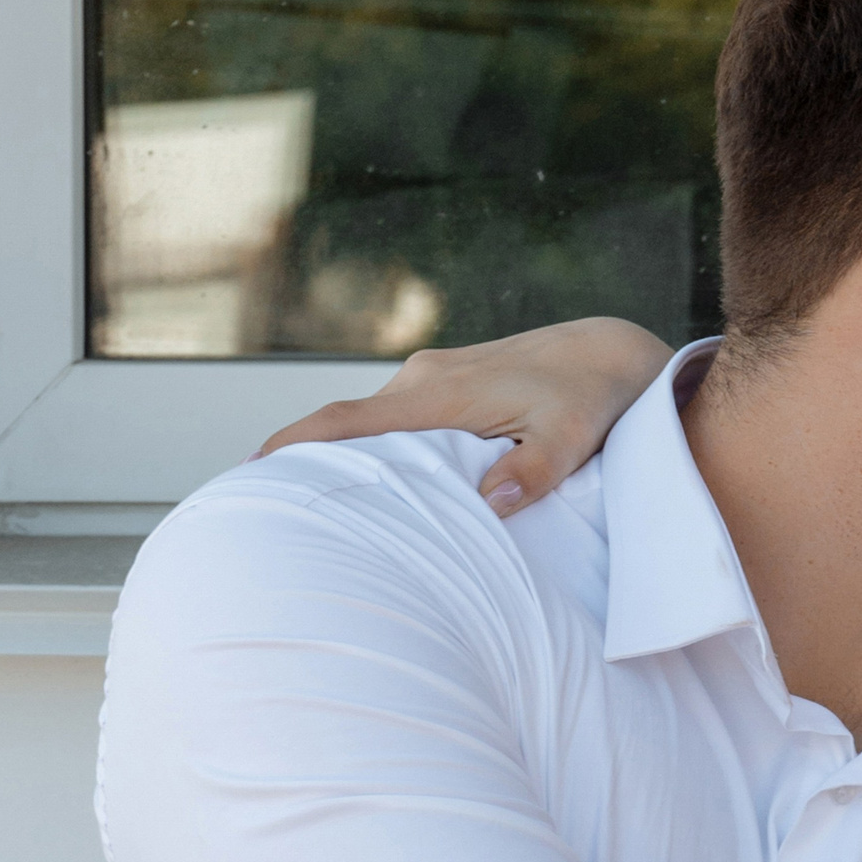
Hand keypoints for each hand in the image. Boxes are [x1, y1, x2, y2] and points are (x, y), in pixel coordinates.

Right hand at [257, 318, 673, 514]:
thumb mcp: (572, 438)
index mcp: (441, 391)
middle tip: (273, 510)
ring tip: (318, 506)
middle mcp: (423, 377)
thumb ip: (534, 470)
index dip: (298, 443)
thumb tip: (491, 499)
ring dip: (348, 456)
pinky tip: (374, 482)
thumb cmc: (591, 398)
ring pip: (373, 423)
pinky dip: (378, 446)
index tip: (253, 468)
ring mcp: (431, 376)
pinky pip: (396, 418)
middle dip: (310, 460)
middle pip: (349, 424)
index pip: (351, 419)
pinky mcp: (444, 383)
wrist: (608, 352)